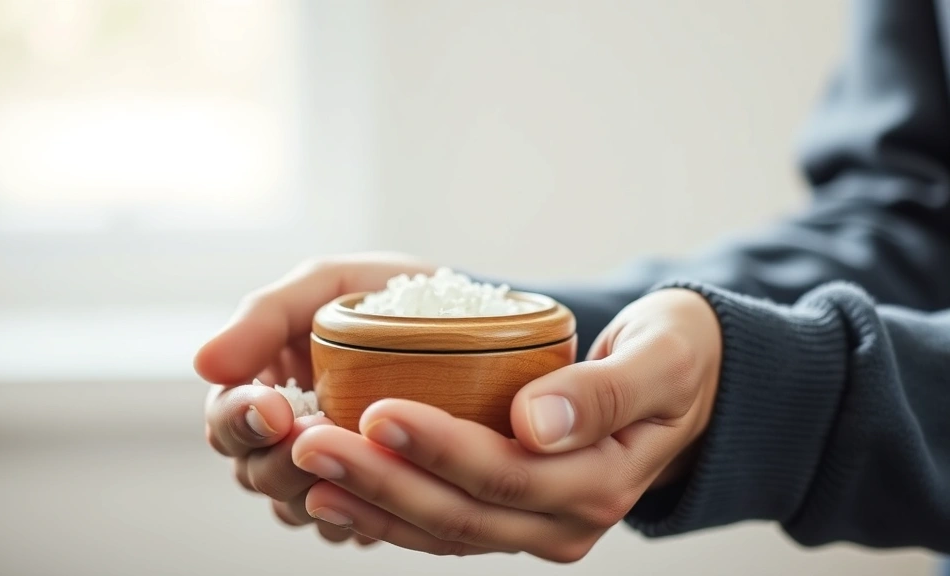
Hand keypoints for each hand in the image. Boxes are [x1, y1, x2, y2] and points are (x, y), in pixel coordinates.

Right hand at [194, 253, 434, 545]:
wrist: (465, 317)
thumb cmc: (383, 294)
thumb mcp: (327, 284)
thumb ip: (265, 315)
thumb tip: (204, 363)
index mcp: (262, 384)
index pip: (226, 419)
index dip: (240, 420)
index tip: (275, 411)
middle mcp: (284, 434)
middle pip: (253, 472)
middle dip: (280, 460)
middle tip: (321, 435)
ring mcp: (323, 468)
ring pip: (293, 507)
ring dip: (318, 492)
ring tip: (363, 461)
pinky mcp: (363, 495)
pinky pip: (344, 525)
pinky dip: (357, 513)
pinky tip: (389, 488)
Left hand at [288, 288, 721, 560]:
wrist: (697, 389)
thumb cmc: (679, 356)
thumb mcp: (663, 356)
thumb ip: (605, 391)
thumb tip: (534, 424)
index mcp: (602, 479)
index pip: (506, 473)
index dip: (437, 447)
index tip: (375, 410)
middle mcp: (568, 520)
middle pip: (460, 511)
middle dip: (380, 478)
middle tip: (308, 440)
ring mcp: (541, 528)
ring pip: (443, 530)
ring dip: (370, 501)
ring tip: (305, 468)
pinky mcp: (517, 520)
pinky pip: (445, 528)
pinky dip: (389, 512)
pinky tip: (336, 489)